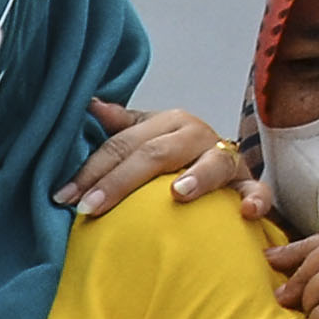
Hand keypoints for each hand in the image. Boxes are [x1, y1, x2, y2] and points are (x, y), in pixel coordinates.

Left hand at [62, 98, 249, 218]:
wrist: (216, 167)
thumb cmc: (170, 154)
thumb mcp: (144, 136)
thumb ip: (119, 126)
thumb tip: (89, 104)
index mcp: (168, 123)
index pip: (124, 144)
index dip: (91, 170)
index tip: (63, 197)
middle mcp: (197, 135)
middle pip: (157, 154)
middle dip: (120, 181)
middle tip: (90, 207)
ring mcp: (225, 157)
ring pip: (214, 163)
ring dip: (197, 177)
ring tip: (177, 194)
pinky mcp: (246, 183)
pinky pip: (256, 190)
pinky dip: (255, 200)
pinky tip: (245, 213)